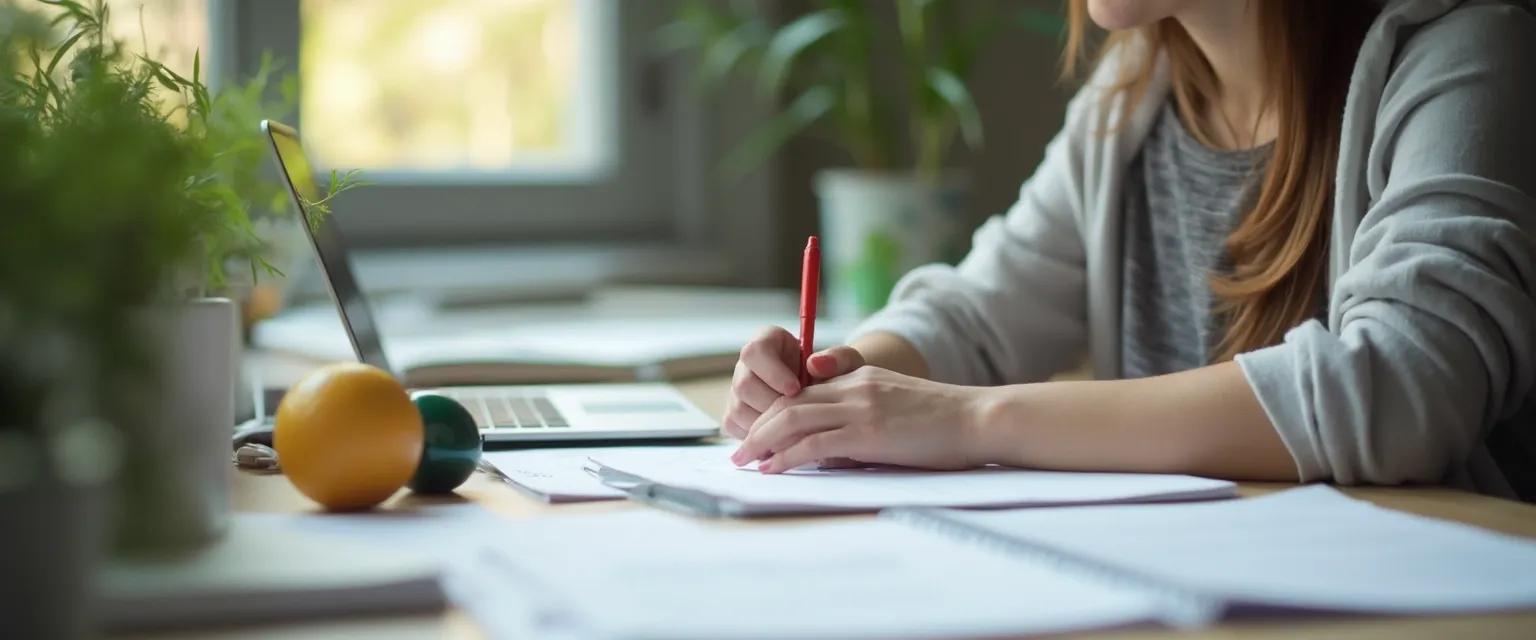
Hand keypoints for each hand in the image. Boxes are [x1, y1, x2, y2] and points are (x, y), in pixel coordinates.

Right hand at [722, 326, 866, 438]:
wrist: (831, 398)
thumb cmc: (836, 377)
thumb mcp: (847, 365)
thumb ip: (838, 359)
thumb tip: (814, 364)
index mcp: (766, 343)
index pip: (755, 352)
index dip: (772, 372)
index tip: (796, 388)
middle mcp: (746, 367)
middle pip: (743, 385)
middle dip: (772, 405)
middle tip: (797, 418)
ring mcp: (738, 393)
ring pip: (738, 410)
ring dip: (766, 426)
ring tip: (794, 432)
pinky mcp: (736, 416)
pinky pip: (736, 429)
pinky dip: (758, 440)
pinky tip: (783, 444)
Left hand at [730, 366, 989, 472]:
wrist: (977, 418)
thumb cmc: (946, 423)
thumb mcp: (897, 408)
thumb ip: (865, 418)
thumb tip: (838, 449)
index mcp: (861, 378)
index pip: (805, 392)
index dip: (776, 414)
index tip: (759, 435)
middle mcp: (854, 387)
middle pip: (790, 403)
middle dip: (759, 428)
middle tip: (741, 452)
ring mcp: (860, 407)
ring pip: (794, 419)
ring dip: (763, 442)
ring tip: (746, 462)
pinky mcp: (867, 431)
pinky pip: (814, 443)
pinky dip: (787, 456)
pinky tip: (773, 469)